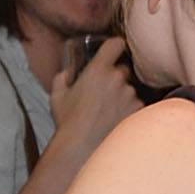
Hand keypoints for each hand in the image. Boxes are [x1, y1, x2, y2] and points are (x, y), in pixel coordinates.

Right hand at [49, 37, 138, 157]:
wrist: (81, 148)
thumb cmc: (68, 123)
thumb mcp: (57, 96)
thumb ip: (63, 77)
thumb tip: (68, 72)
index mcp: (97, 70)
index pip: (115, 44)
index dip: (115, 47)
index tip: (113, 51)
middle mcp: (117, 79)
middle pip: (123, 69)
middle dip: (116, 78)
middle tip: (104, 93)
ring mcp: (129, 95)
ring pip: (130, 89)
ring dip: (122, 96)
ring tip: (107, 113)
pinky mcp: (137, 110)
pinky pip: (136, 106)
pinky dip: (129, 111)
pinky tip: (115, 121)